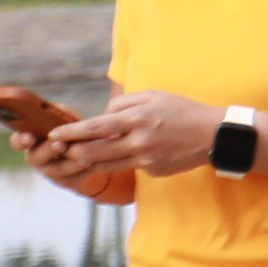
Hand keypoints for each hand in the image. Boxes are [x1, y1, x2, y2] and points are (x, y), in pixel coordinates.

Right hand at [12, 122, 130, 202]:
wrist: (89, 150)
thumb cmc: (70, 129)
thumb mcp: (65, 118)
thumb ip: (59, 114)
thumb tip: (56, 112)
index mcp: (31, 138)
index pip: (17, 141)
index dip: (20, 140)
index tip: (29, 137)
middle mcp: (36, 156)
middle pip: (35, 157)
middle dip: (47, 150)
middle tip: (59, 144)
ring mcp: (50, 171)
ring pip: (57, 169)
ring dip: (70, 162)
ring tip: (82, 156)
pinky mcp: (66, 181)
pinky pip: (73, 178)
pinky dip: (83, 170)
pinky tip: (92, 162)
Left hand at [45, 89, 220, 179]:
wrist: (214, 135)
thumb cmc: (182, 110)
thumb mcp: (153, 95)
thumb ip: (124, 102)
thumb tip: (103, 114)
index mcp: (137, 118)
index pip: (95, 127)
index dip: (71, 132)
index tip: (53, 134)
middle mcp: (139, 141)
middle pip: (93, 151)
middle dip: (71, 150)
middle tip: (57, 149)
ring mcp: (146, 160)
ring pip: (106, 164)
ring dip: (87, 160)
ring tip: (76, 155)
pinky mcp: (153, 171)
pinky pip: (129, 166)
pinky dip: (122, 160)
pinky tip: (126, 154)